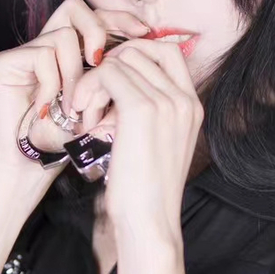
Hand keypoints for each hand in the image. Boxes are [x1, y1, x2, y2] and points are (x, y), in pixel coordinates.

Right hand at [0, 0, 149, 193]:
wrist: (34, 164)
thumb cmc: (71, 139)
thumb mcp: (107, 104)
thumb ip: (124, 76)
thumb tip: (157, 46)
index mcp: (72, 51)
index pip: (96, 15)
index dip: (118, 18)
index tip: (142, 32)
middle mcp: (46, 45)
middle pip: (75, 7)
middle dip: (97, 30)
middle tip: (102, 59)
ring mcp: (23, 52)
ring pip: (62, 35)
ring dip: (74, 73)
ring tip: (72, 103)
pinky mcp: (3, 62)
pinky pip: (41, 55)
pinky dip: (51, 84)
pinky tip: (48, 108)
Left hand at [67, 38, 203, 241]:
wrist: (150, 222)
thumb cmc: (146, 193)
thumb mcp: (157, 146)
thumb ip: (151, 115)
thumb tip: (119, 94)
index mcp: (192, 105)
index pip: (166, 51)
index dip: (133, 54)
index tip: (109, 79)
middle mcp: (184, 99)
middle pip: (139, 51)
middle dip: (108, 68)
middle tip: (91, 99)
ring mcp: (166, 102)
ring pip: (119, 62)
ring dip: (94, 83)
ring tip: (86, 115)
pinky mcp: (142, 110)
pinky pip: (107, 74)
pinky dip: (88, 89)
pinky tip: (83, 115)